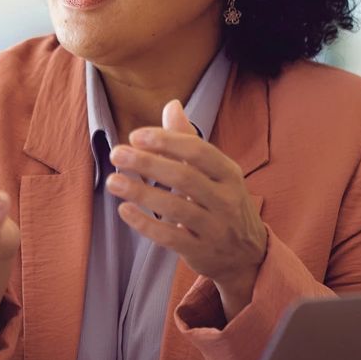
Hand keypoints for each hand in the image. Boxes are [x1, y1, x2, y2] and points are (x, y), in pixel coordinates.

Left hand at [105, 99, 269, 309]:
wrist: (246, 254)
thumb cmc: (222, 202)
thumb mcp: (215, 171)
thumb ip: (189, 141)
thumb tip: (171, 105)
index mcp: (229, 173)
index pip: (198, 151)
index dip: (166, 141)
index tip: (135, 135)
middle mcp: (226, 199)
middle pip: (184, 178)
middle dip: (147, 163)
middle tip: (117, 154)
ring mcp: (215, 228)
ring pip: (175, 208)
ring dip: (140, 192)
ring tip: (113, 181)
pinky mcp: (200, 252)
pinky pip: (170, 237)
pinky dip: (145, 224)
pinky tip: (124, 210)